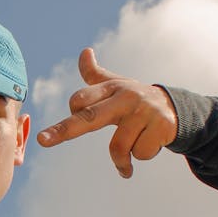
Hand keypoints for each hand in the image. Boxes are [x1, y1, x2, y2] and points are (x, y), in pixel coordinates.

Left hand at [36, 48, 177, 177]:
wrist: (174, 108)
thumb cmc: (134, 99)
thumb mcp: (115, 85)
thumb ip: (94, 74)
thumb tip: (85, 52)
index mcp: (110, 88)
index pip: (80, 101)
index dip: (68, 119)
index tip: (53, 134)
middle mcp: (125, 97)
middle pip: (89, 117)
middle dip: (64, 129)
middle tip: (42, 141)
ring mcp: (144, 112)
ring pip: (118, 147)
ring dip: (121, 161)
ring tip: (125, 164)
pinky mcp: (161, 126)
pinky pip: (140, 153)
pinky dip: (140, 157)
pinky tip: (148, 147)